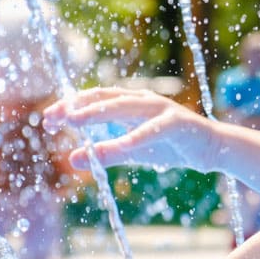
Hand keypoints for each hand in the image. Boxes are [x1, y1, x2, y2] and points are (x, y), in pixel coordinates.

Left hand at [43, 87, 218, 172]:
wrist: (212, 149)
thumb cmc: (171, 146)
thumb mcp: (132, 152)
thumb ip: (105, 154)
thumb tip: (73, 160)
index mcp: (130, 103)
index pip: (95, 99)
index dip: (70, 106)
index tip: (47, 119)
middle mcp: (142, 100)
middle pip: (103, 98)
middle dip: (76, 107)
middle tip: (52, 117)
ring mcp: (159, 109)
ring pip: (123, 107)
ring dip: (96, 113)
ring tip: (75, 121)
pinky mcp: (176, 122)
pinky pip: (151, 130)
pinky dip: (133, 138)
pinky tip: (117, 147)